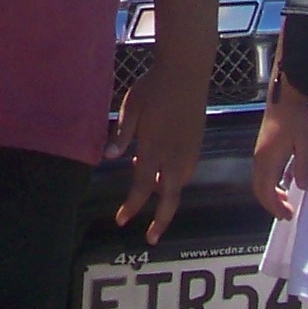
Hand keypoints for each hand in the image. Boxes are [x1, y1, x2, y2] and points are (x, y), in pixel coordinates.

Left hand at [108, 54, 205, 243]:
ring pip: (179, 184)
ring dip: (167, 196)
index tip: (121, 220)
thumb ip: (121, 134)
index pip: (141, 188)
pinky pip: (187, 170)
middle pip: (169, 198)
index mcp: (153, 149)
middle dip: (160, 221)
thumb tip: (109, 157)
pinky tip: (167, 171)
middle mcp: (173, 156)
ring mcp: (189, 150)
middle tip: (152, 238)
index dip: (131, 207)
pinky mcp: (197, 141)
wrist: (186, 70)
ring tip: (154, 195)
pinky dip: (176, 179)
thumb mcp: (131, 108)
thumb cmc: (154, 86)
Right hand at [251, 91, 307, 220]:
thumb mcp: (306, 143)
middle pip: (259, 189)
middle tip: (286, 214)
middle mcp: (259, 159)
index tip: (287, 215)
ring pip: (260, 182)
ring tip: (285, 202)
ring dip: (270, 194)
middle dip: (271, 204)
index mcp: (267, 160)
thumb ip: (304, 166)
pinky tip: (283, 183)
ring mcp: (259, 153)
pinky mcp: (263, 148)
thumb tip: (300, 186)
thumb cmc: (295, 119)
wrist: (285, 98)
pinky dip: (270, 184)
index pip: (266, 192)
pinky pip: (263, 173)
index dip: (275, 207)